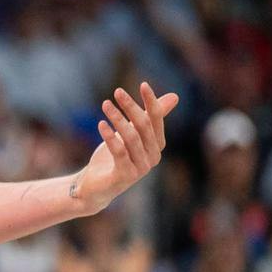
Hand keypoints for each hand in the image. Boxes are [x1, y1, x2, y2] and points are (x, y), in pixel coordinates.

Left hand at [73, 84, 179, 212]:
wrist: (96, 187)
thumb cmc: (115, 157)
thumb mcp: (132, 133)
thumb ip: (151, 117)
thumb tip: (175, 96)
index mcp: (156, 145)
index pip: (157, 119)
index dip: (151, 102)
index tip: (143, 84)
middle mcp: (152, 157)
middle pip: (144, 126)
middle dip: (131, 107)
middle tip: (117, 91)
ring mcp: (140, 168)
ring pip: (131, 137)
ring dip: (117, 118)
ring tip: (105, 104)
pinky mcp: (125, 176)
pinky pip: (120, 152)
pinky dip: (110, 136)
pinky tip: (101, 124)